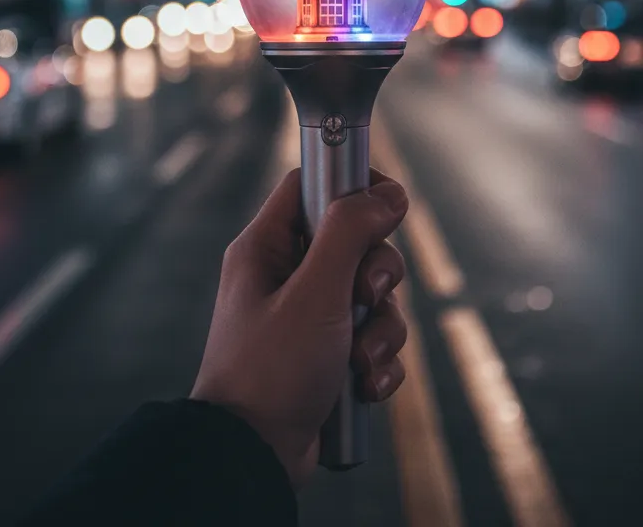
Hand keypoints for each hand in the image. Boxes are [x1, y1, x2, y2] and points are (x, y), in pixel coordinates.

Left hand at [191, 168, 408, 487]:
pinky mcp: (326, 354)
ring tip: (358, 361)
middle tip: (367, 296)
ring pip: (371, 295)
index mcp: (268, 248)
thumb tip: (387, 193)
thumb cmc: (270, 370)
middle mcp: (286, 275)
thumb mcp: (315, 293)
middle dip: (376, 273)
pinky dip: (377, 362)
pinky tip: (362, 386)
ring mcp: (307, 316)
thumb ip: (349, 234)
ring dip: (380, 329)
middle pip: (354, 240)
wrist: (251, 457)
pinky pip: (371, 338)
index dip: (353, 184)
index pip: (312, 184)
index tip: (390, 201)